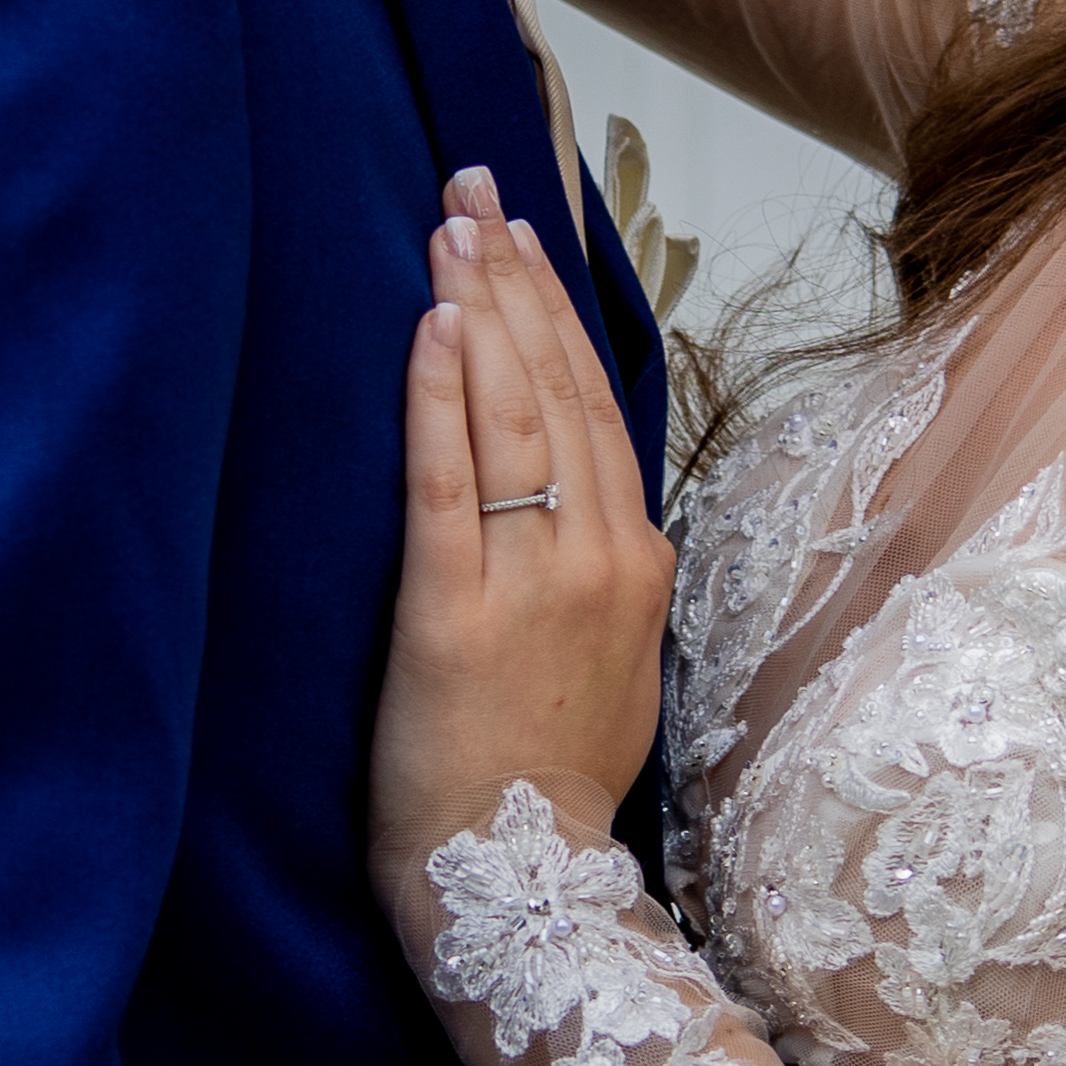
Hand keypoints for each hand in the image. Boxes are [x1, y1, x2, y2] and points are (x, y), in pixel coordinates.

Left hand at [372, 169, 672, 905]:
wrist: (522, 878)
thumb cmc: (550, 783)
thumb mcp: (615, 671)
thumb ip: (608, 584)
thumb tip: (597, 522)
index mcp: (638, 564)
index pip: (595, 406)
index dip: (555, 312)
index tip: (524, 232)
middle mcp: (599, 555)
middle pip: (555, 387)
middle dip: (511, 276)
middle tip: (474, 186)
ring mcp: (533, 579)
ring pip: (510, 414)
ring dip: (476, 307)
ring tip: (448, 223)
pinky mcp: (455, 608)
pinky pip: (448, 480)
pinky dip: (439, 395)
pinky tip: (427, 323)